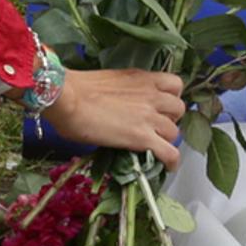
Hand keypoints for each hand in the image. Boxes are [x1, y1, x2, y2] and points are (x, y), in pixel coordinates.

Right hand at [41, 67, 184, 161]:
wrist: (67, 98)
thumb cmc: (75, 89)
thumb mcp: (109, 83)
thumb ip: (125, 94)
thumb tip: (121, 108)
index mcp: (143, 78)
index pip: (175, 84)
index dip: (170, 97)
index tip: (161, 105)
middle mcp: (152, 95)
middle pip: (178, 109)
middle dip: (169, 118)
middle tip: (154, 126)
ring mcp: (150, 117)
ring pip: (174, 132)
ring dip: (166, 139)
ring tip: (155, 146)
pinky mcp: (143, 138)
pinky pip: (170, 153)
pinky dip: (171, 161)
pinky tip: (166, 166)